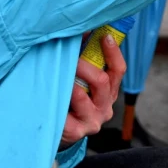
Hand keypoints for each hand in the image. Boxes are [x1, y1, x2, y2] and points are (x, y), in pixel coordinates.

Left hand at [60, 33, 126, 147]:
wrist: (56, 134)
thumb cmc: (68, 102)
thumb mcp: (80, 81)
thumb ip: (84, 61)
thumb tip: (80, 32)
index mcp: (110, 92)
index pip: (118, 70)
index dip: (113, 51)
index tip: (104, 35)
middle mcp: (105, 107)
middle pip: (102, 80)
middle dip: (84, 65)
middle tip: (69, 57)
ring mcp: (93, 121)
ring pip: (82, 95)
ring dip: (69, 82)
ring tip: (57, 75)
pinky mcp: (77, 132)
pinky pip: (66, 112)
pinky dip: (57, 101)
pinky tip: (49, 96)